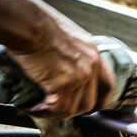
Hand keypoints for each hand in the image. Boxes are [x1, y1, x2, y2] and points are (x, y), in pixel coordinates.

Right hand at [0, 0, 114, 118]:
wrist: (28, 23)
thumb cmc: (39, 25)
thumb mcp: (68, 36)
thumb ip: (74, 54)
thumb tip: (64, 67)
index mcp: (94, 54)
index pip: (108, 85)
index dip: (100, 101)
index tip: (90, 108)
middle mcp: (91, 66)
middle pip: (91, 103)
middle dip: (74, 111)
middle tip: (57, 111)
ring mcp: (79, 76)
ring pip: (73, 109)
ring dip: (55, 113)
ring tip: (39, 109)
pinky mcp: (63, 83)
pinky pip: (57, 109)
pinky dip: (43, 112)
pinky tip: (32, 108)